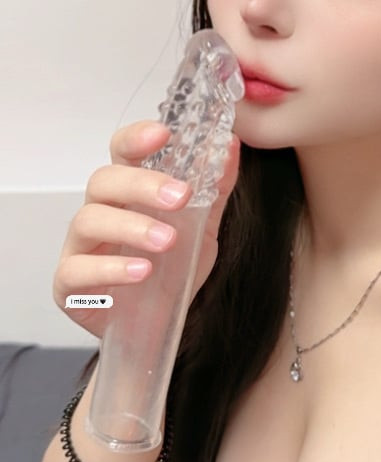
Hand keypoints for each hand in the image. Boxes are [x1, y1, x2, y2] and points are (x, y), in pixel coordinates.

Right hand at [52, 121, 240, 339]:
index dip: (136, 138)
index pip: (121, 152)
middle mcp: (99, 212)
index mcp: (127, 192)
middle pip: (104, 181)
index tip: (163, 133)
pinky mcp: (69, 286)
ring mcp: (80, 247)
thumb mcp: (203, 228)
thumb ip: (214, 189)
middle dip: (141, 184)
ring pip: (88, 220)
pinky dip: (110, 268)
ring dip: (131, 226)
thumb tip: (230, 147)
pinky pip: (77, 270)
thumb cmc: (172, 271)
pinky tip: (141, 271)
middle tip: (179, 196)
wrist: (162, 327)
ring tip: (167, 241)